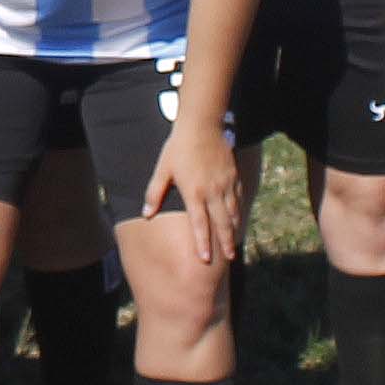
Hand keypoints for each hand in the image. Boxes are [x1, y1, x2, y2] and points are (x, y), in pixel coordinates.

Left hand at [142, 122, 241, 264]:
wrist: (201, 126)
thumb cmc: (178, 148)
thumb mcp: (162, 169)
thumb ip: (154, 193)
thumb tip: (146, 214)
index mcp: (193, 193)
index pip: (199, 224)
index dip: (203, 243)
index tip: (205, 258)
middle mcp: (212, 192)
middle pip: (221, 223)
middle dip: (225, 242)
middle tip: (228, 258)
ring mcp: (225, 184)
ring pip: (233, 212)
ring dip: (233, 229)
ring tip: (234, 243)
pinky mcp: (233, 175)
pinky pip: (238, 197)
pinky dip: (239, 210)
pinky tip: (238, 218)